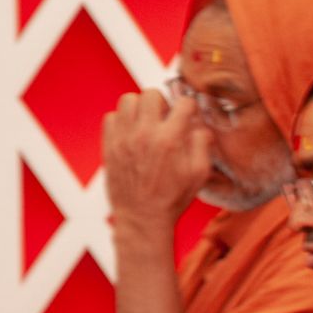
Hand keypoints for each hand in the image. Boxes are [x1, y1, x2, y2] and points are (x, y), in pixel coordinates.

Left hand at [102, 91, 211, 237]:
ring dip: (140, 107)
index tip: (188, 116)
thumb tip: (200, 126)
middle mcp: (145, 134)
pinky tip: (132, 133)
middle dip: (162, 102)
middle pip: (151, 94)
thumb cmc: (172, 198)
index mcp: (170, 140)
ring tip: (147, 122)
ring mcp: (124, 139)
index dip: (189, 107)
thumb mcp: (199, 174)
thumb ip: (202, 145)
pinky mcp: (110, 145)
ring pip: (128, 99)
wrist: (142, 218)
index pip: (183, 103)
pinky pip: (112, 116)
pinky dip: (122, 120)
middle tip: (165, 118)